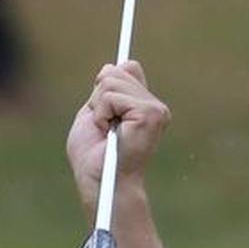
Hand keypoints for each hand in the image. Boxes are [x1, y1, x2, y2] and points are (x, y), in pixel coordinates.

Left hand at [66, 61, 170, 213]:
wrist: (98, 181)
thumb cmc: (92, 156)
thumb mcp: (93, 114)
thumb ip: (103, 91)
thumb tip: (113, 66)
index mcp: (143, 105)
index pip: (126, 67)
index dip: (105, 85)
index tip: (102, 109)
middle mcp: (154, 105)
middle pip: (115, 71)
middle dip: (97, 100)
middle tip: (103, 128)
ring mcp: (156, 110)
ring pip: (111, 82)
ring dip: (98, 109)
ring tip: (106, 131)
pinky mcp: (151, 114)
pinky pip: (111, 97)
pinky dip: (101, 115)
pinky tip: (109, 133)